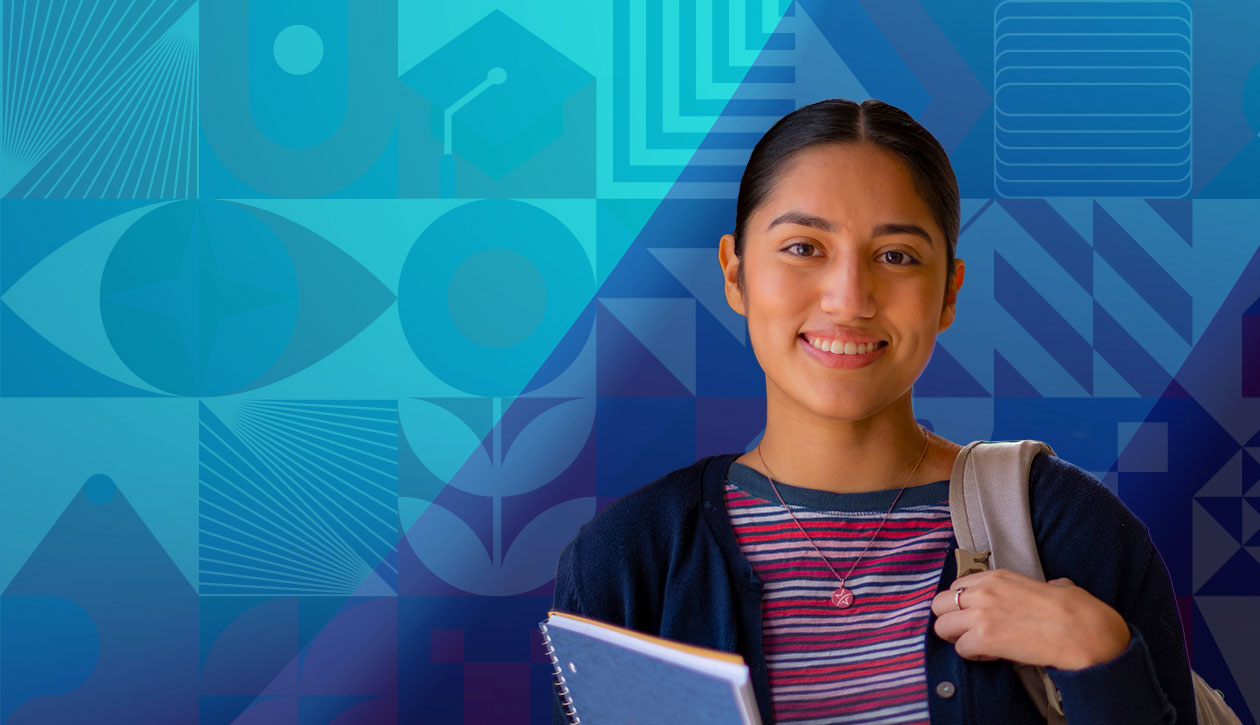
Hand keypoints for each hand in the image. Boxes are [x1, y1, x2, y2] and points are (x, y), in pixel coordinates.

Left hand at [931, 568, 1130, 669]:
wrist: (1087, 635)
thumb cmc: (1079, 613)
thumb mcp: (1058, 586)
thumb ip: (1044, 585)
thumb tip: (1053, 586)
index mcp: (999, 576)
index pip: (957, 586)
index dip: (964, 604)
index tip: (977, 616)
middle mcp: (984, 591)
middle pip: (939, 603)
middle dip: (950, 620)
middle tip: (968, 633)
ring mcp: (981, 614)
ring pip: (942, 626)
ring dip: (957, 639)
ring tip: (980, 646)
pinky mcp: (984, 638)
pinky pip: (960, 648)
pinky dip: (972, 655)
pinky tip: (992, 656)